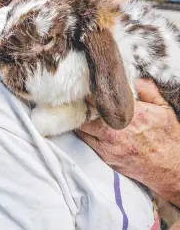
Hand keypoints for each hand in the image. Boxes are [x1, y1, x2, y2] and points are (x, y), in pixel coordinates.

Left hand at [76, 79, 179, 206]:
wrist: (171, 169)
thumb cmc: (168, 138)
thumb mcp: (163, 109)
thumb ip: (148, 90)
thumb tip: (135, 78)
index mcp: (130, 114)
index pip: (100, 97)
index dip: (91, 89)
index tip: (87, 82)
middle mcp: (116, 130)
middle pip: (85, 112)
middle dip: (80, 102)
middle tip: (77, 94)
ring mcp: (108, 145)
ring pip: (82, 127)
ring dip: (79, 117)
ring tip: (80, 107)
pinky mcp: (106, 157)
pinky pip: (86, 141)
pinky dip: (83, 131)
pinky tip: (86, 124)